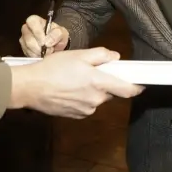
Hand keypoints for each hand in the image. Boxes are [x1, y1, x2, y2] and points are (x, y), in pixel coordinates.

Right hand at [9, 47, 143, 117]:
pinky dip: (82, 98)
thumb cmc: (53, 69)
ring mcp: (86, 110)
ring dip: (92, 90)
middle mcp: (95, 100)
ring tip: (74, 79)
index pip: (127, 89)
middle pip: (110, 92)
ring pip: (97, 98)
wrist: (30, 88)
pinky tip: (68, 89)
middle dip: (105, 82)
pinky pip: (86, 105)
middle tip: (91, 71)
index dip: (136, 86)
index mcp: (98, 83)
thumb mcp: (78, 55)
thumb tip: (115, 58)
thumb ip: (100, 55)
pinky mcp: (76, 115)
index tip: (141, 83)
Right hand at [20, 14, 69, 55]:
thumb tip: (47, 42)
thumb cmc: (57, 36)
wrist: (56, 46)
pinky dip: (36, 56)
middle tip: (48, 50)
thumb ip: (57, 34)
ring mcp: (24, 39)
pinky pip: (27, 54)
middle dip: (39, 46)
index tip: (44, 42)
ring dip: (38, 52)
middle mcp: (27, 29)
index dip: (37, 32)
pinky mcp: (24, 49)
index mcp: (35, 21)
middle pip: (28, 37)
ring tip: (47, 53)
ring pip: (27, 47)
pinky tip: (42, 56)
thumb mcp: (62, 33)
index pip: (31, 22)